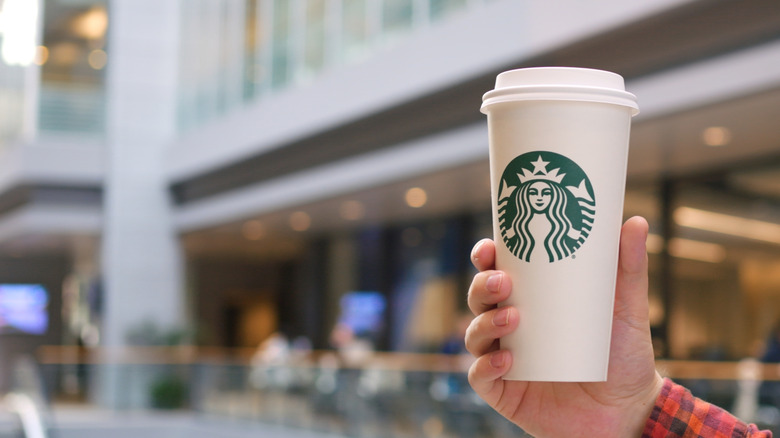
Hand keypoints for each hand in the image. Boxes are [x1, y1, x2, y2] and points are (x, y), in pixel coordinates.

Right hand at [465, 216, 663, 437]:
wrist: (629, 410)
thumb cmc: (623, 355)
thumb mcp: (627, 308)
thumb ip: (628, 268)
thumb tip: (635, 221)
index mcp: (532, 301)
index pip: (497, 272)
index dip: (486, 257)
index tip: (492, 247)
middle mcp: (511, 327)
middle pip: (479, 298)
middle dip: (482, 285)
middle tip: (505, 282)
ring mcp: (504, 358)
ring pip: (474, 334)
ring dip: (485, 322)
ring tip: (512, 320)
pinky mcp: (504, 391)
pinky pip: (480, 376)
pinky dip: (485, 365)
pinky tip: (506, 359)